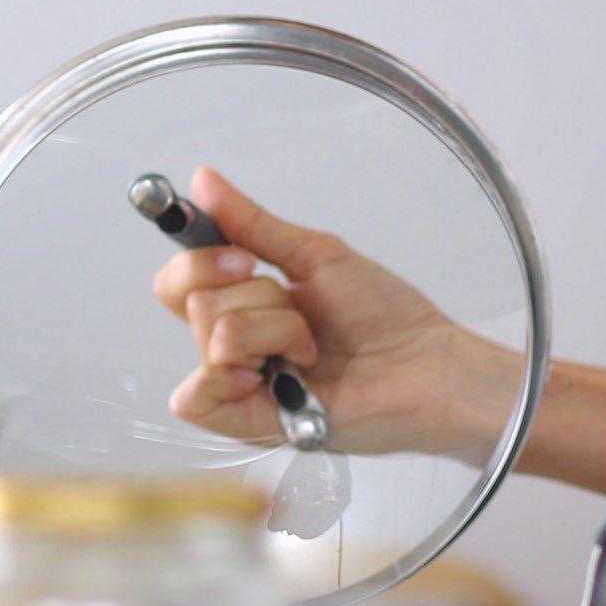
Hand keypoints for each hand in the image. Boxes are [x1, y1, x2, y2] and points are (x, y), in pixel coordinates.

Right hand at [151, 167, 524, 463]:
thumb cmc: (386, 315)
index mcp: (244, 305)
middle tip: (299, 310)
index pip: (178, 280)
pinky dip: (228, 377)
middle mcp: (234, 345)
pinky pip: (194, 400)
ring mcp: (240, 386)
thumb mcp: (314, 255)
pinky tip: (274, 375)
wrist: (427, 365)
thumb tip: (202, 180)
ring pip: (212, 337)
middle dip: (258, 296)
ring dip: (275, 331)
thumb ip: (252, 224)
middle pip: (193, 302)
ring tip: (311, 349)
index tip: (245, 257)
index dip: (199, 260)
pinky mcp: (249, 424)